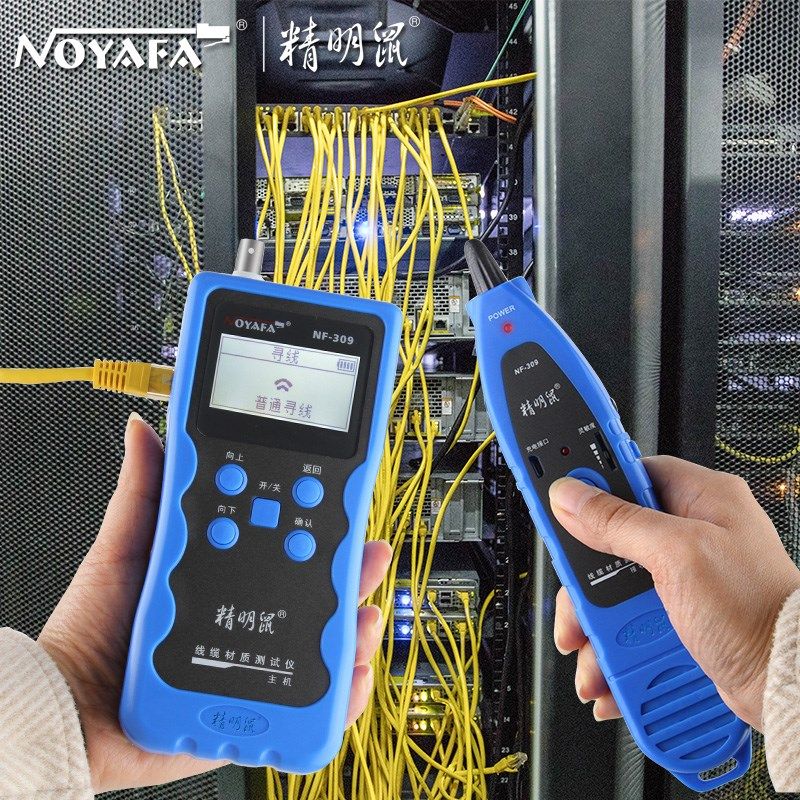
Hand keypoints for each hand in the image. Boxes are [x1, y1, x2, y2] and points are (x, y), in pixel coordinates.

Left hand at [38, 413, 391, 792]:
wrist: (74, 705)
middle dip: (356, 572)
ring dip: (356, 628)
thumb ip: (144, 489)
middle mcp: (250, 611)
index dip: (321, 522)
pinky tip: (351, 675)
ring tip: (363, 618)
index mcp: (228, 569)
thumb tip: (143, 428)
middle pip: (318, 589)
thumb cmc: (96, 626)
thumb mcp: (125, 546)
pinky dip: (340, 694)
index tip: (341, 501)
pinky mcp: (254, 708)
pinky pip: (308, 705)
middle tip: (370, 555)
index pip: (287, 540)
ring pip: (324, 642)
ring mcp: (257, 660)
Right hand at [548, 455, 799, 730]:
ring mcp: (682, 576)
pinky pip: (629, 621)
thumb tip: (571, 495)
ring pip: (614, 587)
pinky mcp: (679, 614)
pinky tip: (610, 668)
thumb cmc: (759, 612)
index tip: (555, 495)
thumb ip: (618, 520)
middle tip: (576, 599)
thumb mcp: (678, 554)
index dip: (589, 483)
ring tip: (591, 653)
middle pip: (609, 538)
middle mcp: (689, 533)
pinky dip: (614, 646)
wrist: (790, 686)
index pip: (626, 472)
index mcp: (698, 497)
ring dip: (595, 624)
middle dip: (586, 578)